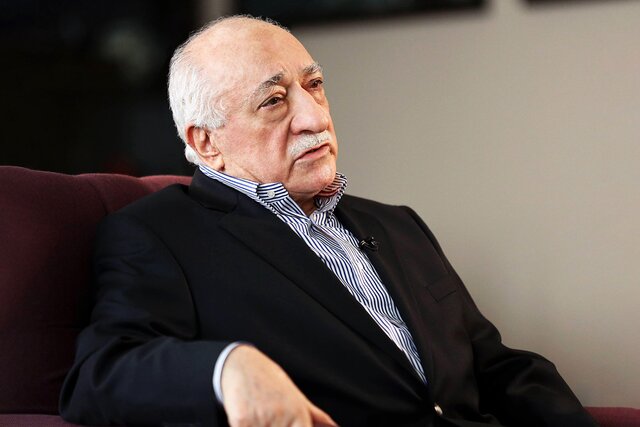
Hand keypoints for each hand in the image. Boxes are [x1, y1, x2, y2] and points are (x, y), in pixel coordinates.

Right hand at [220, 345, 337, 426]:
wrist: (242, 364)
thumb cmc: (271, 381)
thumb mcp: (296, 396)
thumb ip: (317, 417)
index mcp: (298, 413)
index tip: (287, 425)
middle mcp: (281, 416)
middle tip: (271, 419)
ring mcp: (260, 420)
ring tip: (260, 416)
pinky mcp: (240, 421)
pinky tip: (248, 416)